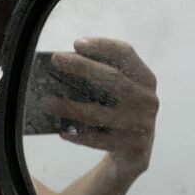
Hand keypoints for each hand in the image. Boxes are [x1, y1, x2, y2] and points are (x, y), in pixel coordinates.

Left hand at [45, 38, 158, 175]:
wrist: (137, 150)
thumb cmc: (122, 111)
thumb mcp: (123, 90)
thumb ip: (103, 74)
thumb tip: (66, 65)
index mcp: (146, 79)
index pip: (125, 54)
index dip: (102, 46)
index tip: (77, 44)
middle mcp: (147, 100)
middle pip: (113, 79)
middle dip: (83, 67)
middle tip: (57, 59)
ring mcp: (140, 124)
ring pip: (99, 113)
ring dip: (70, 107)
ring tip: (47, 102)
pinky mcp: (131, 146)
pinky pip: (98, 140)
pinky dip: (78, 135)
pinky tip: (63, 131)